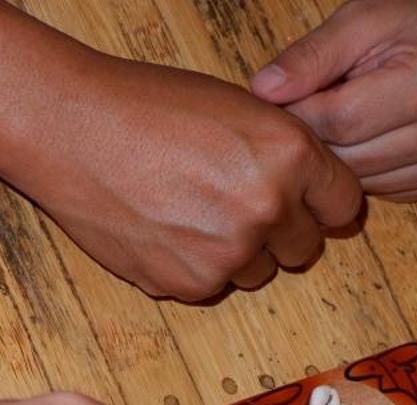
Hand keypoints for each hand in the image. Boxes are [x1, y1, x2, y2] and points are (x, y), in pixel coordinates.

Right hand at [12, 58, 362, 300]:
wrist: (73, 130)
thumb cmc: (149, 106)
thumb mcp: (238, 108)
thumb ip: (282, 152)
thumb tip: (312, 190)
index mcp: (290, 156)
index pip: (344, 205)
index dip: (322, 201)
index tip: (304, 199)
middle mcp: (267, 209)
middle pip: (303, 247)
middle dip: (279, 230)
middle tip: (233, 201)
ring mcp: (228, 254)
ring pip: (256, 272)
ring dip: (235, 251)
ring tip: (190, 209)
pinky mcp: (187, 284)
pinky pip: (210, 286)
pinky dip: (193, 265)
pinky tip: (163, 226)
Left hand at [250, 0, 416, 199]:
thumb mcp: (361, 19)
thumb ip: (311, 56)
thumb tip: (262, 92)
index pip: (336, 121)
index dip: (299, 112)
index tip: (283, 99)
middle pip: (348, 159)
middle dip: (318, 137)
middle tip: (311, 108)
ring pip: (362, 182)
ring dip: (342, 157)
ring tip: (348, 117)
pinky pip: (386, 190)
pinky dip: (369, 168)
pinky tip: (375, 136)